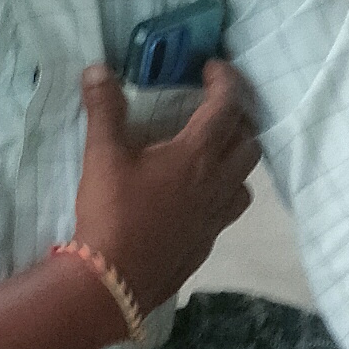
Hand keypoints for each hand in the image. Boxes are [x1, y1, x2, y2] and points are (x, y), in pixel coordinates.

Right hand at [73, 61, 259, 312]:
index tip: (212, 67)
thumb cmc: (111, 212)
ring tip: (211, 151)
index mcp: (197, 155)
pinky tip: (197, 195)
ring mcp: (216, 216)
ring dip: (236, 158)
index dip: (226, 80)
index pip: (227, 106)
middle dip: (238, 119)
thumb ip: (104, 109)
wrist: (112, 281)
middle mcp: (217, 183)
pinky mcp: (207, 242)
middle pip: (249, 142)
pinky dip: (223, 192)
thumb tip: (98, 70)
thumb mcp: (102, 155)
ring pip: (246, 179)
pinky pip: (229, 209)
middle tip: (212, 109)